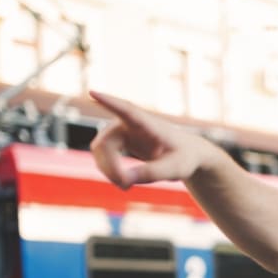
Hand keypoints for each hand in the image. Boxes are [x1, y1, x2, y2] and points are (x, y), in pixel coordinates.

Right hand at [89, 91, 221, 189]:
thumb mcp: (176, 169)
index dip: (109, 103)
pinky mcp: (118, 140)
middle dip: (110, 166)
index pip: (127, 110)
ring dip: (107, 169)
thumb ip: (153, 172)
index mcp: (148, 124)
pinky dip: (108, 169)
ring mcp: (122, 130)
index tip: (92, 92)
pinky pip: (102, 153)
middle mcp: (130, 123)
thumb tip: (126, 179)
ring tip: (126, 186)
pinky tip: (124, 181)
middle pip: (106, 142)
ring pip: (99, 148)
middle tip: (126, 185)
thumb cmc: (184, 158)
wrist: (186, 154)